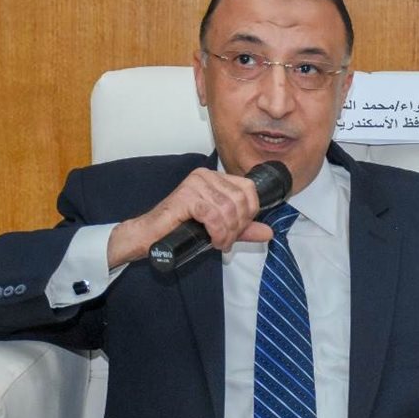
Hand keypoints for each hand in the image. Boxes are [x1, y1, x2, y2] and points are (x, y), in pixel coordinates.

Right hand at [107, 168, 273, 266]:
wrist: (150, 236)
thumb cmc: (180, 229)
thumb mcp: (219, 228)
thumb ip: (243, 229)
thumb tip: (268, 232)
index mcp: (215, 178)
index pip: (248, 189)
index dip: (249, 213)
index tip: (238, 230)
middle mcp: (206, 176)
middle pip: (240, 200)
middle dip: (238, 226)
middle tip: (226, 240)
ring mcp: (195, 184)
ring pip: (228, 208)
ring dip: (227, 232)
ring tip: (218, 242)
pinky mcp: (186, 196)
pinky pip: (213, 214)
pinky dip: (217, 231)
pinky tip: (212, 239)